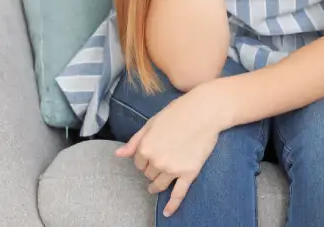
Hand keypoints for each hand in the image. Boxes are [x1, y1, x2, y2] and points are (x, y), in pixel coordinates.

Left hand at [115, 82, 227, 217]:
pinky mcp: (188, 173)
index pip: (139, 162)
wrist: (205, 111)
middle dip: (151, 169)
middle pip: (148, 174)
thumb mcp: (152, 122)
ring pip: (159, 184)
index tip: (151, 154)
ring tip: (155, 187)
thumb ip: (135, 141)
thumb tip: (119, 155)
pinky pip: (178, 194)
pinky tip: (168, 213)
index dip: (144, 159)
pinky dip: (172, 205)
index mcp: (146, 147)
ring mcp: (173, 169)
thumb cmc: (178, 112)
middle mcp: (157, 161)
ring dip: (156, 186)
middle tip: (159, 162)